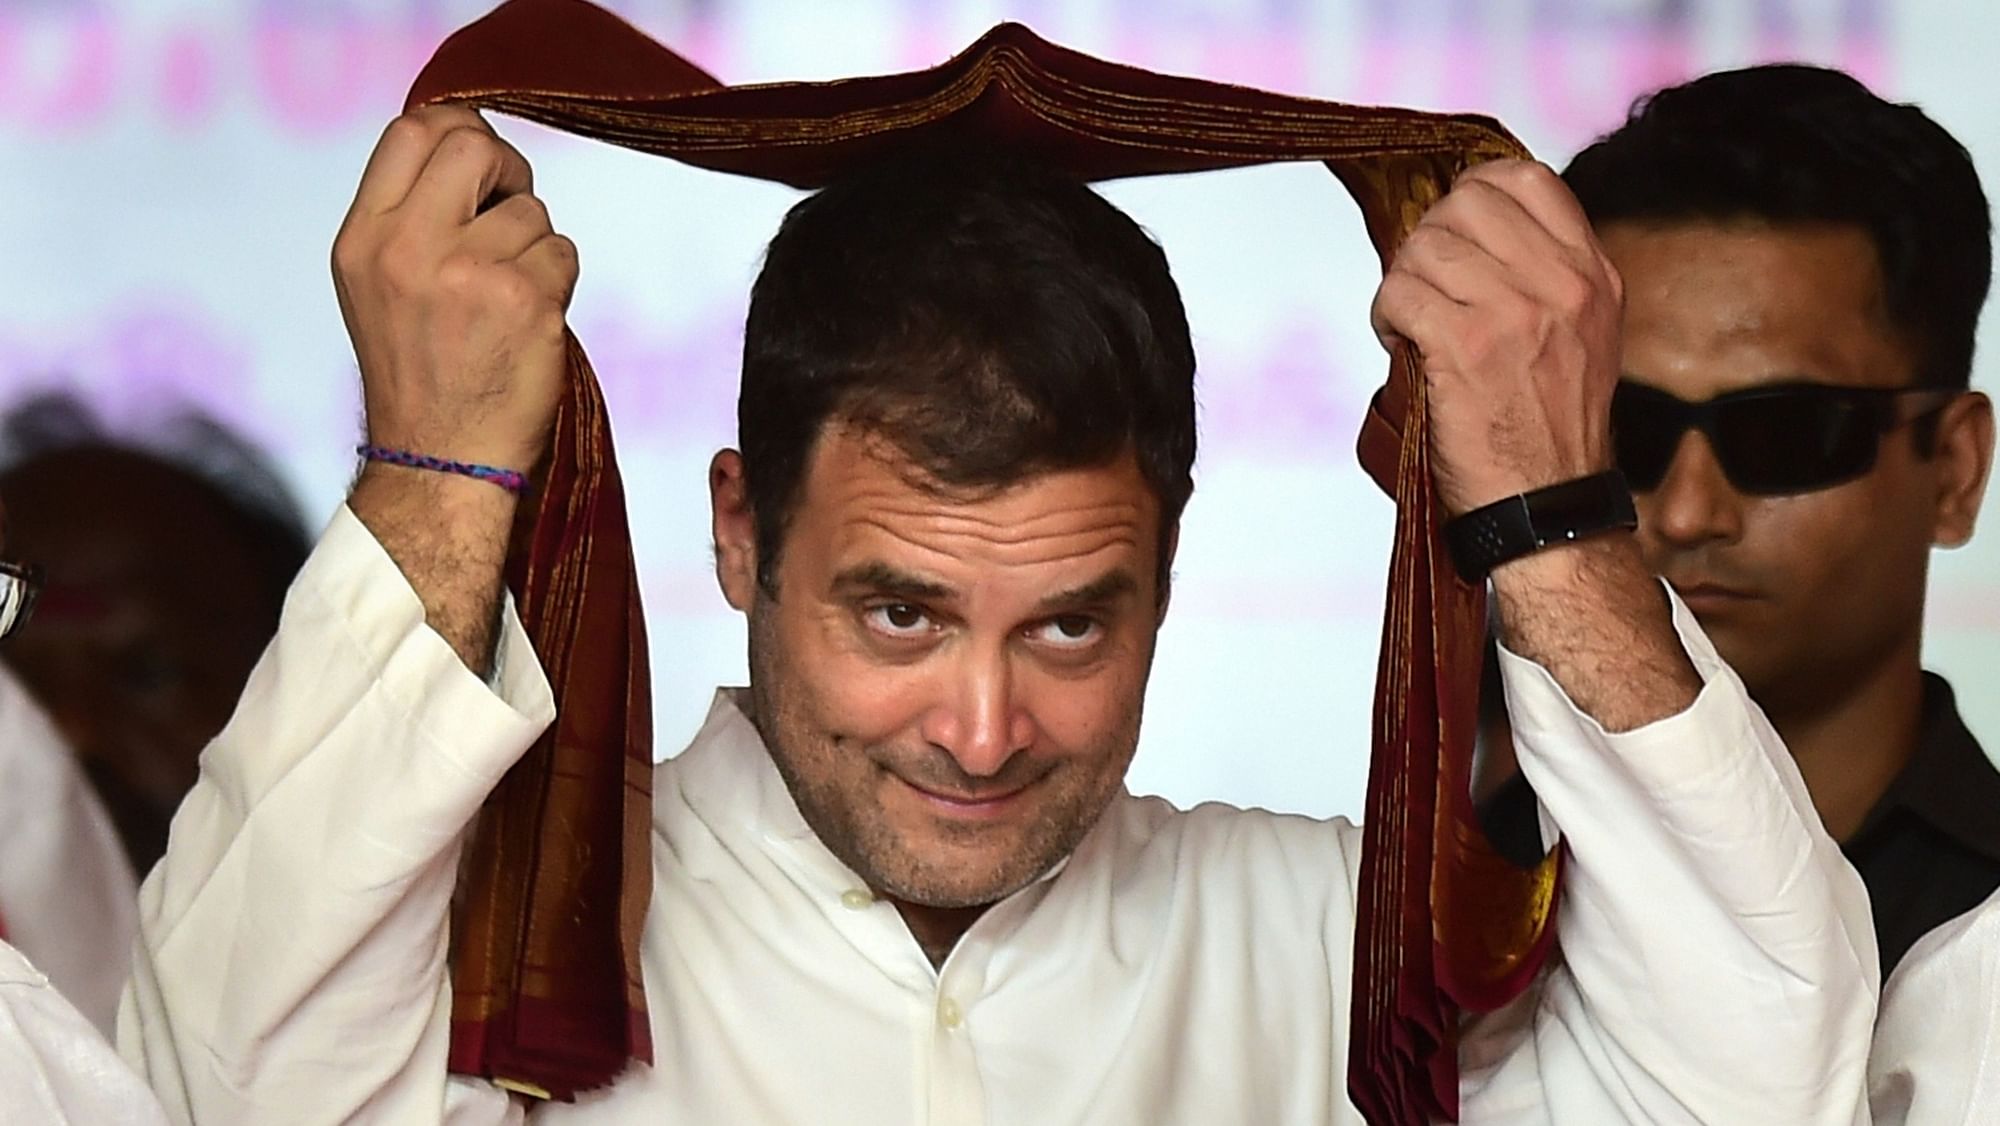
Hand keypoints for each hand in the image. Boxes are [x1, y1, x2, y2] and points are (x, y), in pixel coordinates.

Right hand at [332, 105, 577, 474]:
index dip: (456, 129)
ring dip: (534, 243)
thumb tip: (464, 141)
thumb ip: (408, 214)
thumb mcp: (377, 283)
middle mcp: (409, 249)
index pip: (410, 131)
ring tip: (507, 295)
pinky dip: (558, 280)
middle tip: (509, 207)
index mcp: (363, 239)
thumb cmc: (418, 371)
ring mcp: (470, 274)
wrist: (440, 459)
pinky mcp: (526, 302)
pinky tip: (529, 320)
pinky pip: (563, 251)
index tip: (478, 164)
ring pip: (531, 209)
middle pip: (473, 145)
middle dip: (506, 168)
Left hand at [1369, 159, 1622, 515]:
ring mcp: (1515, 313)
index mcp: (1592, 274)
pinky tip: (1402, 344)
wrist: (1547, 507)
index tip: (1454, 232)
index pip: (1526, 178)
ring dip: (1403, 284)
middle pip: (1465, 203)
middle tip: (1426, 286)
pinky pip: (1400, 293)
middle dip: (1429, 239)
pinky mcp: (1467, 347)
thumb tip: (1469, 226)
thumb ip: (1543, 274)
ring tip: (1413, 324)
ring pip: (1424, 247)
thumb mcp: (1582, 334)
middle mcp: (1562, 285)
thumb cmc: (1551, 431)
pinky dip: (1386, 317)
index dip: (1473, 192)